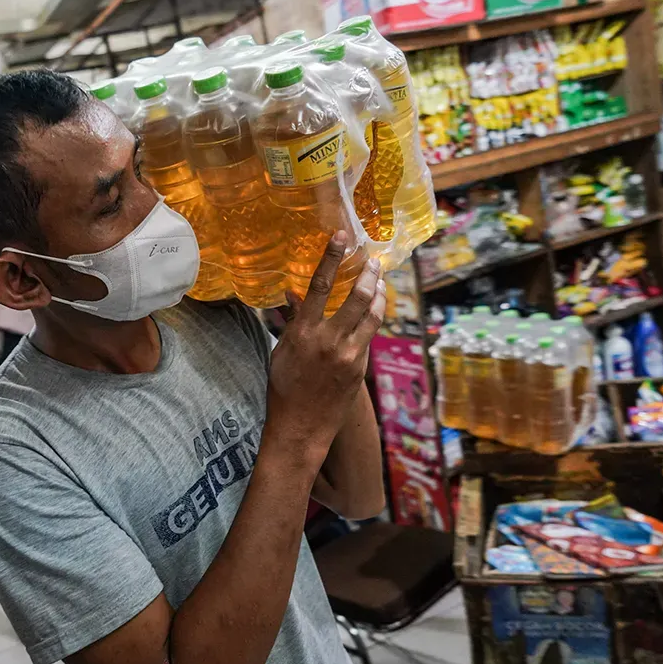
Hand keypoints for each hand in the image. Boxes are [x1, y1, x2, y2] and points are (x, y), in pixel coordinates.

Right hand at [266, 231, 384, 469]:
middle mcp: (330, 341)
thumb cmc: (284, 387)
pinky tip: (373, 310)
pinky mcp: (361, 368)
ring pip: (373, 316)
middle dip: (369, 274)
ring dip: (379, 294)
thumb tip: (293, 293)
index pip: (320, 286)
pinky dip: (372, 319)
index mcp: (304, 333)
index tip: (341, 237)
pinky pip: (369, 336)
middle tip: (373, 259)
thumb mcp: (282, 350)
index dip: (332, 258)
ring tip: (380, 280)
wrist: (301, 426)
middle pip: (358, 297)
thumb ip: (293, 320)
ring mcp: (350, 355)